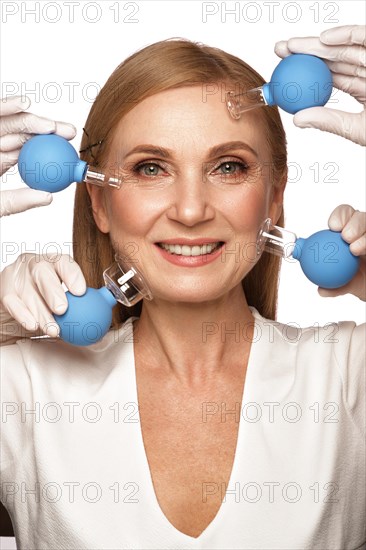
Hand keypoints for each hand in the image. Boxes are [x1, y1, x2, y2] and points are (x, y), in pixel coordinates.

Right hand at [0, 95, 76, 215]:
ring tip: (51, 125)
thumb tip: (48, 199)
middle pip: (22, 133)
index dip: (51, 150)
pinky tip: (24, 103)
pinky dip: (5, 106)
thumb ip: (16, 201)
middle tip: (68, 132)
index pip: (29, 153)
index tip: (70, 152)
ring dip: (31, 119)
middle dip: (47, 130)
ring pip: (8, 122)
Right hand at [0, 253, 86, 343]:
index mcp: (53, 262)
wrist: (17, 306)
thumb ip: (85, 298)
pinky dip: (23, 314)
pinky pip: (12, 303)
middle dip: (53, 291)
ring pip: (28, 293)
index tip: (81, 291)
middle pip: (43, 273)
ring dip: (41, 313)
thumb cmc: (47, 299)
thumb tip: (110, 303)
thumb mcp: (66, 295)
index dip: (72, 275)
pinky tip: (33, 325)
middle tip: (63, 310)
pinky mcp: (4, 291)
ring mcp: (16, 276)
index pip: (63, 262)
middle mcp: (33, 264)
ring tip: (54, 329)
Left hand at [274, 25, 365, 145]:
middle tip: (280, 51)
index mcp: (365, 91)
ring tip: (293, 45)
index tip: (281, 73)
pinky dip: (347, 34)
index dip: (306, 73)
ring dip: (319, 43)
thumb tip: (297, 118)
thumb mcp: (357, 129)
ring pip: (347, 47)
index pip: (331, 78)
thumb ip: (330, 121)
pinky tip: (324, 38)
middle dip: (306, 52)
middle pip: (335, 58)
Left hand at [317, 205, 365, 300]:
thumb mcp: (344, 284)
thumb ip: (333, 286)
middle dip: (354, 224)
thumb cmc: (356, 279)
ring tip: (354, 250)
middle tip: (345, 238)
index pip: (344, 214)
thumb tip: (321, 290)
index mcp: (347, 229)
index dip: (339, 216)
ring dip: (364, 238)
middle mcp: (364, 228)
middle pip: (361, 217)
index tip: (333, 227)